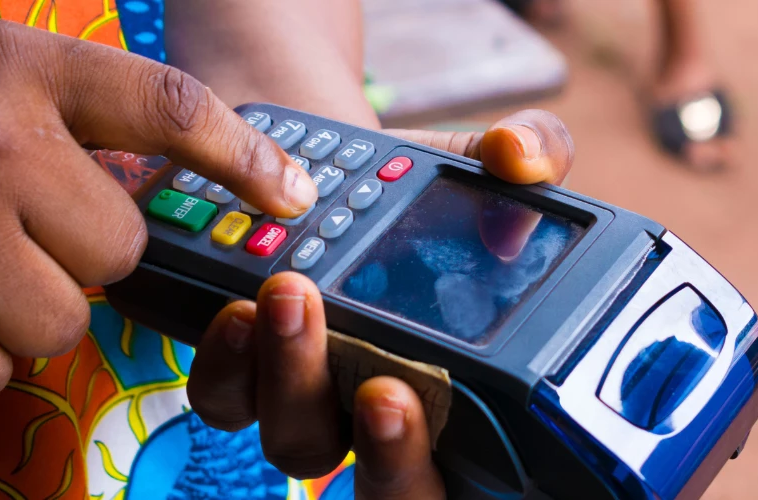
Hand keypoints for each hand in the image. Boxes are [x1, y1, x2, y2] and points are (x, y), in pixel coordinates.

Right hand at [0, 19, 316, 405]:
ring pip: (60, 322)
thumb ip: (148, 113)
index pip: (171, 109)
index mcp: (21, 72)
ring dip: (31, 304)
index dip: (243, 157)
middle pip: (119, 252)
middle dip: (83, 246)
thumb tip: (287, 190)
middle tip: (25, 212)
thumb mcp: (27, 71)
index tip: (294, 196)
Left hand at [187, 110, 572, 498]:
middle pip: (391, 489)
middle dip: (389, 454)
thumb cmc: (428, 195)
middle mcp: (390, 417)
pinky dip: (227, 363)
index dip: (454, 466)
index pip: (477, 476)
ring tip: (291, 295)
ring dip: (296, 381)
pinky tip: (236, 304)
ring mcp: (316, 402)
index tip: (438, 410)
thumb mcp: (484, 168)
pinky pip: (226, 400)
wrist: (338, 177)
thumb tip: (521, 159)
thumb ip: (531, 153)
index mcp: (468, 395)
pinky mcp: (249, 376)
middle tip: (383, 388)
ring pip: (301, 443)